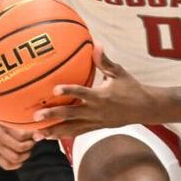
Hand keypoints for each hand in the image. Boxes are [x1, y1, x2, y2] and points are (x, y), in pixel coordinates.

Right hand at [0, 116, 35, 169]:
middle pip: (20, 148)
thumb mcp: (21, 118)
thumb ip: (32, 127)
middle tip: (32, 141)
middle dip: (30, 145)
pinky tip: (20, 155)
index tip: (35, 133)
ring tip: (27, 149)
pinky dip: (17, 163)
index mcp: (3, 123)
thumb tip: (40, 136)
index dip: (32, 136)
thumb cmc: (14, 119)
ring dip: (25, 155)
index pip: (22, 135)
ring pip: (15, 158)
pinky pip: (8, 165)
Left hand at [33, 46, 153, 139]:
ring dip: (53, 131)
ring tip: (36, 134)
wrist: (145, 109)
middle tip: (36, 116)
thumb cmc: (131, 87)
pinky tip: (48, 136)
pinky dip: (62, 135)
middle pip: (72, 114)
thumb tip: (96, 44)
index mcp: (102, 96)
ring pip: (72, 129)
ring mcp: (95, 122)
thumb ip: (104, 61)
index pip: (83, 93)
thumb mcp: (119, 73)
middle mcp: (97, 111)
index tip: (54, 89)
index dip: (69, 91)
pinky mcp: (95, 128)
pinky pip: (77, 133)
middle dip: (53, 116)